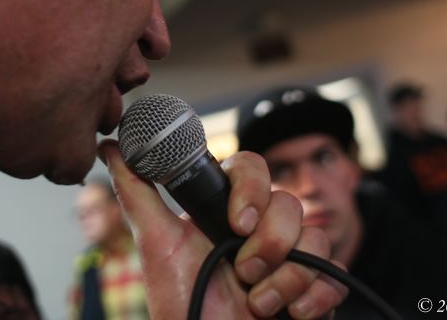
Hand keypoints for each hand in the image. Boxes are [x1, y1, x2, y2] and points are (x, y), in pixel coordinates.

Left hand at [99, 141, 347, 318]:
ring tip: (256, 303)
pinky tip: (290, 315)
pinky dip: (313, 299)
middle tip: (243, 272)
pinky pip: (334, 276)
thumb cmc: (182, 304)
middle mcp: (262, 228)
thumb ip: (137, 192)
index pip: (251, 168)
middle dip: (269, 244)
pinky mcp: (315, 289)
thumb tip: (111, 145)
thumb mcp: (155, 245)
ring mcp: (291, 258)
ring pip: (315, 238)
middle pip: (290, 202)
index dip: (251, 188)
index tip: (239, 221)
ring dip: (284, 280)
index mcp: (226, 210)